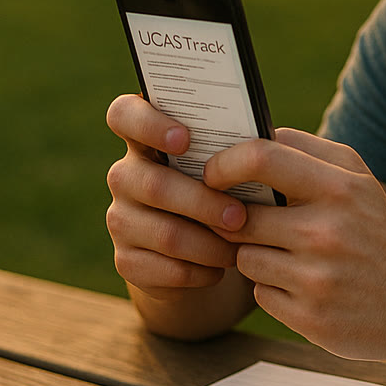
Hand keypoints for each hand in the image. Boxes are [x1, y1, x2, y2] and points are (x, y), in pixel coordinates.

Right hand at [104, 94, 248, 298]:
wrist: (201, 253)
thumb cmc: (225, 192)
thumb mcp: (227, 169)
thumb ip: (231, 153)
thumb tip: (264, 147)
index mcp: (146, 140)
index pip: (123, 115)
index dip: (148, 123)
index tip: (185, 139)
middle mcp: (125, 176)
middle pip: (153, 184)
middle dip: (204, 202)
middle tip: (239, 216)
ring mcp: (120, 219)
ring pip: (165, 233)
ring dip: (210, 244)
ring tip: (240, 247)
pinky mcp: (126, 261)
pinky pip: (166, 269)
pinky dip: (201, 271)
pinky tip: (220, 268)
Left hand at [203, 129, 385, 361]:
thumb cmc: (378, 232)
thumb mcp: (359, 181)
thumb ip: (308, 152)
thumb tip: (249, 138)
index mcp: (340, 188)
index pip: (260, 158)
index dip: (223, 164)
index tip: (212, 174)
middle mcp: (326, 232)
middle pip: (240, 217)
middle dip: (241, 221)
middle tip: (261, 224)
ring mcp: (316, 278)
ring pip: (245, 258)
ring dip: (259, 256)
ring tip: (296, 258)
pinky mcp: (309, 317)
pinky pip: (260, 293)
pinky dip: (274, 288)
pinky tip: (306, 286)